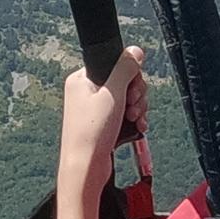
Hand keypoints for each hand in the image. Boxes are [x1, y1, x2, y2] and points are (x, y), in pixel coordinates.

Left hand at [61, 47, 146, 196]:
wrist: (85, 168)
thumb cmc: (91, 133)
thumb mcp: (112, 94)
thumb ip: (125, 69)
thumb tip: (134, 51)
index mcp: (82, 78)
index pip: (114, 64)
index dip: (129, 75)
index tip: (132, 88)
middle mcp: (86, 91)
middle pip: (124, 81)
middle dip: (136, 94)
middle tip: (132, 105)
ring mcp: (95, 108)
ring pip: (127, 98)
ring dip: (137, 108)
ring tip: (133, 119)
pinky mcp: (103, 123)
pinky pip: (125, 113)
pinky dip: (134, 119)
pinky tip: (137, 127)